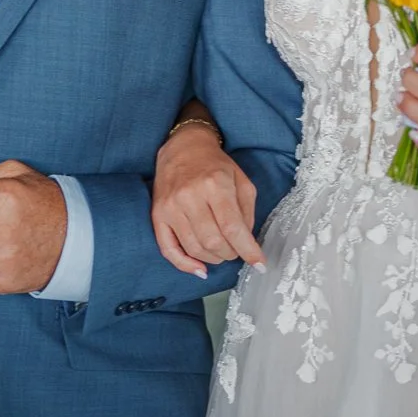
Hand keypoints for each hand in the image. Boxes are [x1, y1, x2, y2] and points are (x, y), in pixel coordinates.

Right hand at [152, 124, 265, 277]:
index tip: (260, 264)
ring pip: (194, 248)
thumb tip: (246, 242)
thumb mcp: (240, 179)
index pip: (232, 227)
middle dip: (230, 253)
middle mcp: (190, 195)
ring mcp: (171, 206)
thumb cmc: (215, 165)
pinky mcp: (158, 215)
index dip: (248, 250)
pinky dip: (185, 265)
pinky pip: (168, 249)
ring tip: (221, 252)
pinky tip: (200, 268)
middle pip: (213, 241)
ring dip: (213, 258)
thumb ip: (247, 211)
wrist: (182, 148)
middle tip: (236, 250)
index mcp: (215, 184)